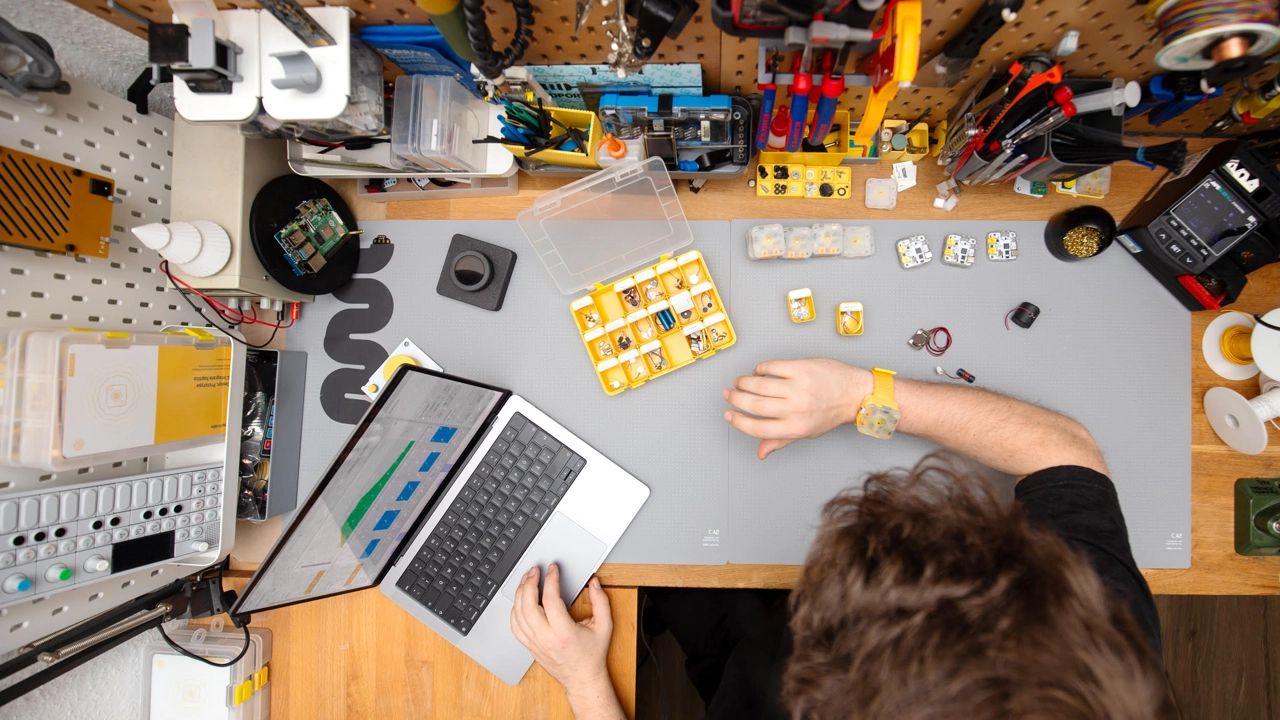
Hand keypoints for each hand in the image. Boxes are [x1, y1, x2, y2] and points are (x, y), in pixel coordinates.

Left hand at [510, 564, 613, 695]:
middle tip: (534, 571)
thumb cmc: (592, 654)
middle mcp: (546, 638)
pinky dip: (514, 611)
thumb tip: (594, 583)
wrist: (582, 679)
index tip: (553, 569)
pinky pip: (515, 627)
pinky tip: (520, 601)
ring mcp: (535, 644)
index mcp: (564, 632)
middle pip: (527, 605)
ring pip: (518, 615)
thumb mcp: (604, 626)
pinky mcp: (530, 647)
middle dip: (529, 583)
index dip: (551, 580)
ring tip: (526, 580)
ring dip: (520, 594)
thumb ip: (601, 602)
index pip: (550, 600)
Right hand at [723, 358, 872, 459]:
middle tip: (728, 394)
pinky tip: (758, 371)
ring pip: (760, 384)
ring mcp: (798, 386)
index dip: (738, 422)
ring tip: (740, 382)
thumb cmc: (832, 413)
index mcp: (796, 427)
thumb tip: (760, 452)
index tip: (729, 415)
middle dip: (736, 399)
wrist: (855, 393)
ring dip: (744, 383)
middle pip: (755, 405)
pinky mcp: (801, 368)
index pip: (758, 428)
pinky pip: (772, 367)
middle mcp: (796, 408)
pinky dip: (760, 368)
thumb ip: (780, 440)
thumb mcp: (806, 432)